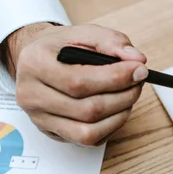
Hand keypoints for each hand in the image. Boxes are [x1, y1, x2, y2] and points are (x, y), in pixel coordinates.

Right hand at [3, 23, 147, 145]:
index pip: (78, 81)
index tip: (140, 70)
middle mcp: (32, 95)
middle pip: (87, 109)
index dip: (116, 78)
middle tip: (139, 82)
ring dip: (120, 114)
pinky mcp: (52, 132)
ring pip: (88, 131)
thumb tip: (137, 60)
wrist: (39, 59)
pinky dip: (111, 126)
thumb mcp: (86, 33)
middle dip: (123, 96)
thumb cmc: (63, 47)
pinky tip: (117, 109)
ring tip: (129, 94)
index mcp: (36, 64)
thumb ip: (113, 42)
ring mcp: (39, 118)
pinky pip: (88, 140)